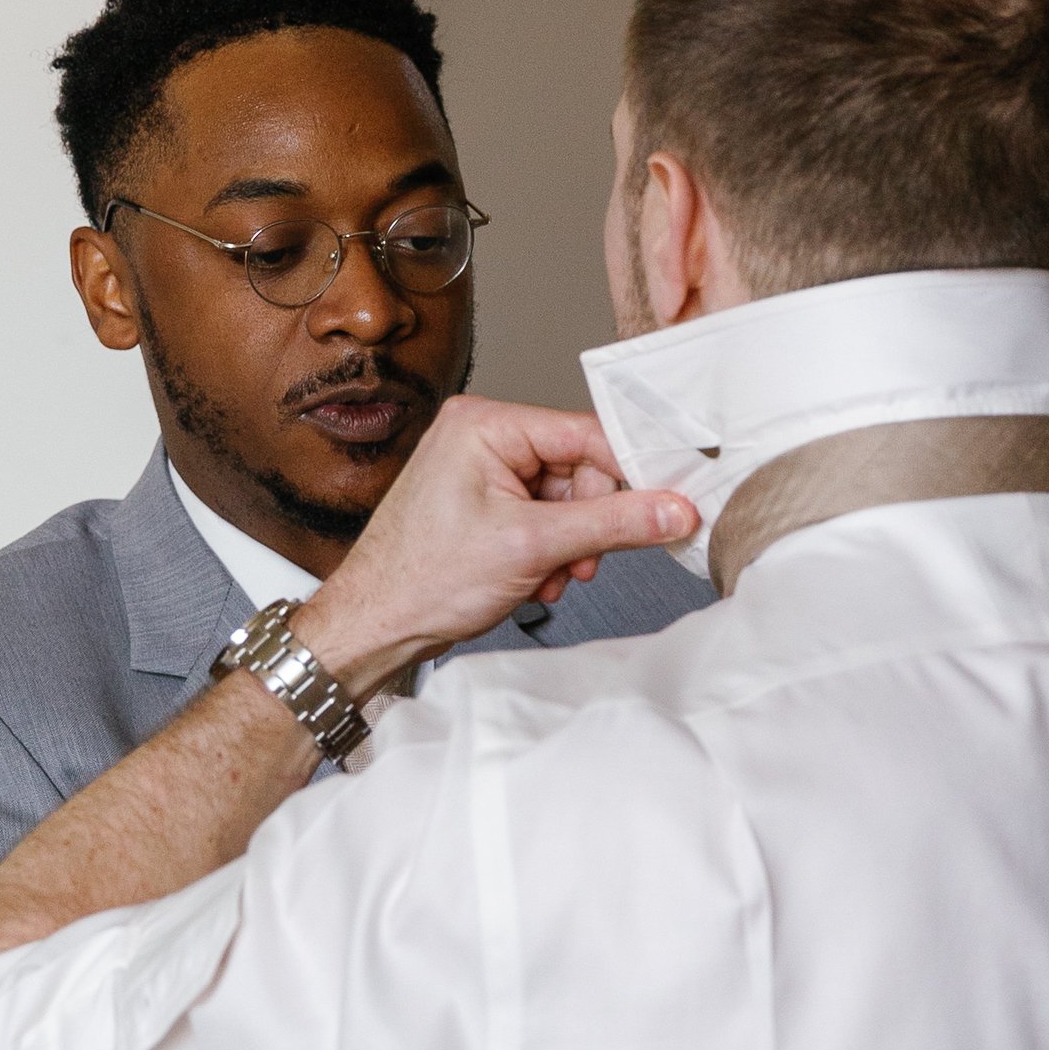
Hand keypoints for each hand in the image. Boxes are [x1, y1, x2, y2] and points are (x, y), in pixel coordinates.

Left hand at [294, 398, 696, 696]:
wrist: (374, 625)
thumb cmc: (421, 579)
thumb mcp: (532, 547)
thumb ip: (613, 524)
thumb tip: (674, 510)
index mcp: (486, 424)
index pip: (586, 434)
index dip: (629, 475)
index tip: (667, 505)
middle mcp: (482, 436)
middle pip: (578, 469)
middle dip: (587, 524)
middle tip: (579, 563)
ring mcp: (480, 470)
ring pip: (564, 501)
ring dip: (568, 546)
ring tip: (545, 577)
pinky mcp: (482, 503)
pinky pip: (542, 518)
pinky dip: (547, 553)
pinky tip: (529, 579)